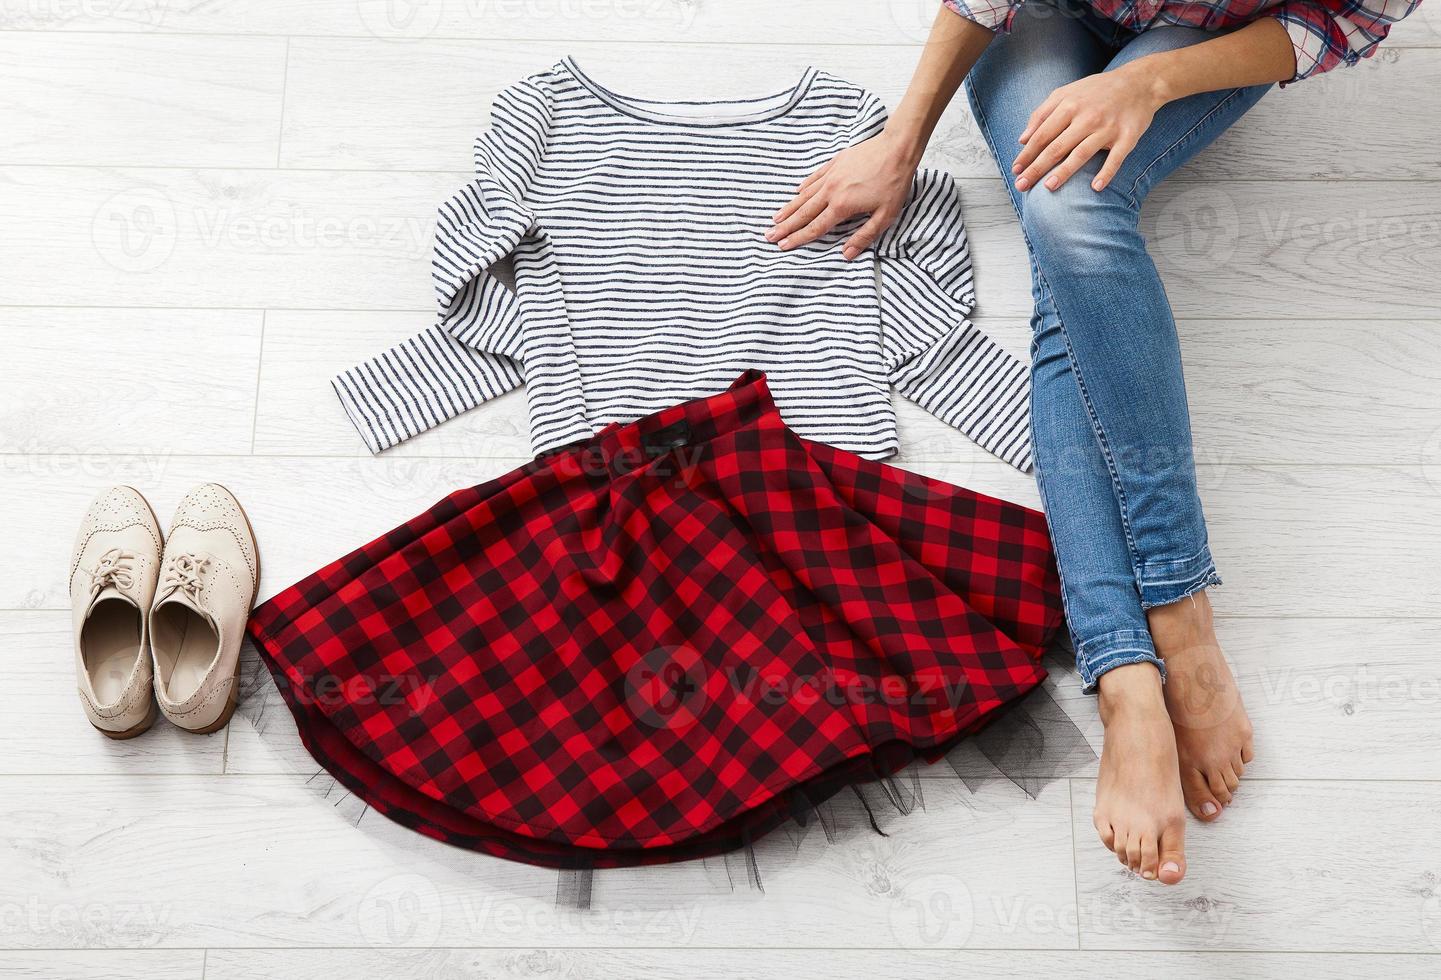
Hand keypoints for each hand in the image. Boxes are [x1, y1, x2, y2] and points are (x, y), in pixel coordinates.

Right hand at [768, 132, 919, 259]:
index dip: (798, 238)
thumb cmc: (894, 183)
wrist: (897, 148)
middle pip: (803, 213)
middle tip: (768, 235)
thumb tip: (846, 254)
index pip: (815, 227)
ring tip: (776, 218)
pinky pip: (814, 178)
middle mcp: (831, 191)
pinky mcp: (835, 163)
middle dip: (785, 226)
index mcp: (842, 206)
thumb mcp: (885, 216)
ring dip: (789, 208)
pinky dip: (804, 187)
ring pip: (804, 196)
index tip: (782, 246)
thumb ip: (864, 236)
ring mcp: (831, 175)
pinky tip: (796, 192)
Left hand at [1012, 62, 1166, 193]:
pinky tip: (1095, 187)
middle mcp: (1087, 117)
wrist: (1140, 82)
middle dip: (1037, 167)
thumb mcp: (1066, 93)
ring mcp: (1108, 127)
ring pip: (1082, 153)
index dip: (1027, 154)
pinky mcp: (1128, 136)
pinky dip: (1106, 172)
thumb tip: (1022, 139)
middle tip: (1022, 185)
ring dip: (1064, 171)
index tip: (1015, 170)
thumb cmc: (1097, 91)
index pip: (1042, 134)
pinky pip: (1116, 157)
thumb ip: (1042, 113)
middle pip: (1057, 146)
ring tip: (1048, 187)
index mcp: (1069, 105)